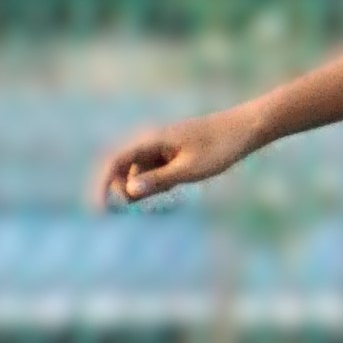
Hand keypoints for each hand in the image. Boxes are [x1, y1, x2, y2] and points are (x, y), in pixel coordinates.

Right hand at [95, 107, 253, 207]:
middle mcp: (148, 141)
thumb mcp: (190, 170)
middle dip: (127, 190)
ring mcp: (157, 146)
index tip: (99, 212)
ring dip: (148, 187)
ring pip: (138, 173)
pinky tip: (183, 177)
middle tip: (158, 195)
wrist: (243, 130)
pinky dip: (159, 182)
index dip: (101, 187)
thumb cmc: (219, 149)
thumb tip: (129, 193)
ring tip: (181, 179)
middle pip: (121, 170)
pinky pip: (152, 172)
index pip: (113, 163)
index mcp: (149, 140)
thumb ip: (159, 181)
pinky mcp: (167, 152)